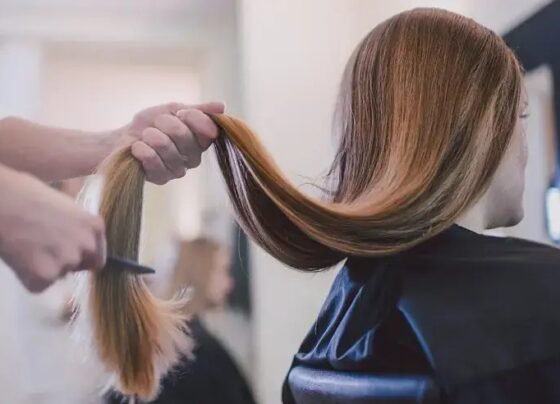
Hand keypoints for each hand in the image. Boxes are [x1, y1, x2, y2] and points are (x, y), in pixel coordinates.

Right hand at [0, 167, 105, 292]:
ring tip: (28, 247)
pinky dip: (27, 277)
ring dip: (45, 268)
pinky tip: (19, 257)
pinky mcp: (45, 276)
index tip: (65, 250)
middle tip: (44, 250)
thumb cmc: (25, 193)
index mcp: (94, 226)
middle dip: (66, 263)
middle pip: (81, 266)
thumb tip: (76, 233)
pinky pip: (38, 285)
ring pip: (59, 275)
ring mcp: (67, 262)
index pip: (97, 254)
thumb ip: (76, 224)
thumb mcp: (64, 204)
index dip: (80, 254)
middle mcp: (87, 245)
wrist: (0, 201)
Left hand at [119, 101, 224, 184]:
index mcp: (201, 141)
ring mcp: (178, 170)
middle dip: (166, 123)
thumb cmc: (150, 124)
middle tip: (156, 124)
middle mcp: (193, 158)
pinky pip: (155, 162)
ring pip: (168, 148)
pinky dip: (142, 150)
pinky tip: (137, 147)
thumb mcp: (173, 110)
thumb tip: (221, 106)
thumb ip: (197, 110)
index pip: (208, 130)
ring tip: (145, 135)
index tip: (179, 112)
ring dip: (152, 136)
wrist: (122, 140)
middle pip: (185, 136)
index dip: (193, 118)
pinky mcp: (161, 179)